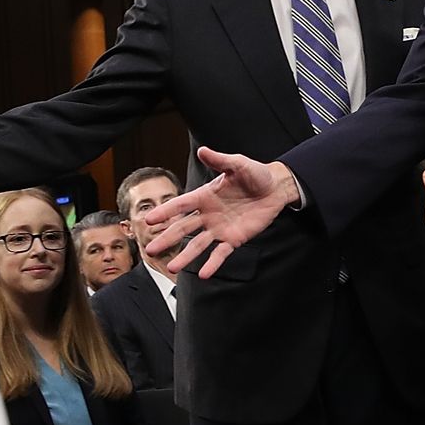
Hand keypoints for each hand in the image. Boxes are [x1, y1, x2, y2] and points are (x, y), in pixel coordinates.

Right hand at [148, 148, 300, 278]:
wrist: (275, 189)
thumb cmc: (255, 174)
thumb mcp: (238, 164)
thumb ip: (220, 160)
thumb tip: (203, 151)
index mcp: (204, 196)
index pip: (180, 205)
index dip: (165, 212)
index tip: (149, 220)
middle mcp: (208, 214)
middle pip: (183, 228)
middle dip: (167, 239)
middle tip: (151, 250)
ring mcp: (219, 228)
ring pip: (198, 244)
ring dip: (185, 256)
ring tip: (172, 267)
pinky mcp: (234, 239)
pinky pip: (221, 253)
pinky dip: (212, 264)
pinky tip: (203, 274)